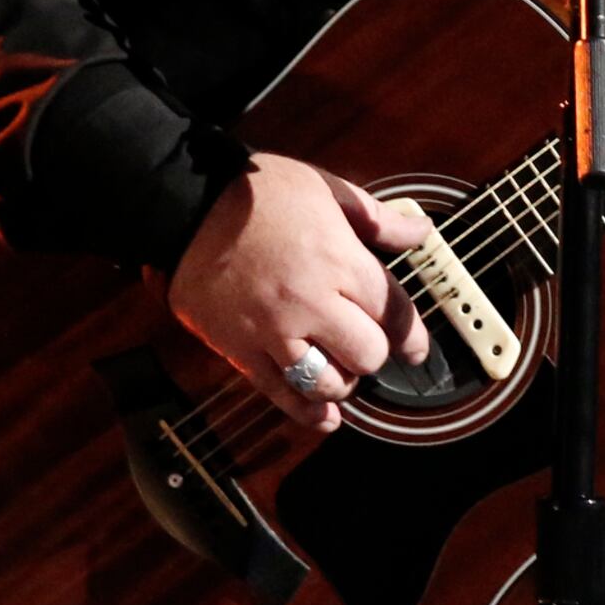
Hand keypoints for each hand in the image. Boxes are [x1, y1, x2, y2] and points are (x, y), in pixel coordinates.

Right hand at [166, 154, 437, 432]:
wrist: (184, 206)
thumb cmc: (256, 191)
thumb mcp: (325, 187)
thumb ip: (377, 217)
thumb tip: (420, 231)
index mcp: (338, 259)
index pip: (394, 312)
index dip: (414, 337)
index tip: (418, 349)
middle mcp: (310, 301)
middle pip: (367, 353)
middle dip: (375, 352)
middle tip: (367, 342)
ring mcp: (273, 330)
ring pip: (328, 381)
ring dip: (343, 380)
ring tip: (341, 367)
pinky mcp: (240, 350)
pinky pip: (281, 394)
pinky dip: (308, 412)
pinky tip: (326, 417)